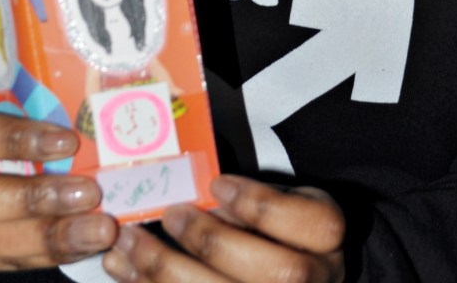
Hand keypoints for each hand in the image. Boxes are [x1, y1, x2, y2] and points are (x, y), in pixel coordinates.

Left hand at [103, 175, 344, 281]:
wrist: (294, 276)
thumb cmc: (277, 231)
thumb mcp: (279, 203)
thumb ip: (252, 200)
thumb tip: (195, 190)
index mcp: (327, 240)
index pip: (314, 223)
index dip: (263, 205)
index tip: (217, 184)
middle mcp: (317, 282)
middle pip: (278, 274)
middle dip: (214, 242)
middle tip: (170, 213)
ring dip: (169, 274)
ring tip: (130, 246)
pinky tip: (128, 273)